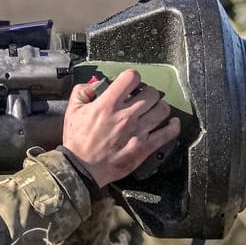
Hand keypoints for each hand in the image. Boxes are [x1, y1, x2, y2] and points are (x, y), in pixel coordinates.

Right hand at [61, 69, 180, 187]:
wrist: (82, 167)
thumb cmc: (77, 140)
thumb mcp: (72, 111)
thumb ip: (82, 92)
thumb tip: (95, 84)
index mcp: (108, 105)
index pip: (131, 78)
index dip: (132, 77)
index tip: (131, 83)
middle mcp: (126, 116)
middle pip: (152, 93)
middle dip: (148, 92)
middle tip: (143, 98)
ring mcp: (138, 131)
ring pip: (162, 109)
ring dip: (159, 107)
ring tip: (153, 109)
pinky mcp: (145, 146)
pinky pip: (168, 132)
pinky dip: (173, 126)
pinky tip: (171, 123)